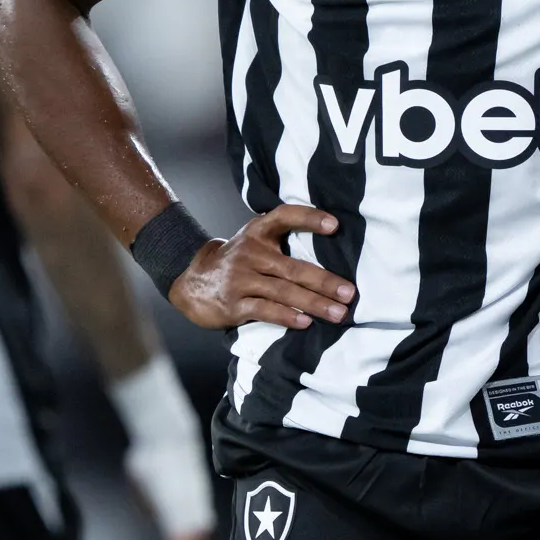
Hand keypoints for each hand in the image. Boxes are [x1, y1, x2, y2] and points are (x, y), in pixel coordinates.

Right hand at [171, 204, 353, 331]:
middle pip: (293, 268)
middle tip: (349, 293)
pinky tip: (305, 322)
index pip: (284, 217)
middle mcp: (250, 253)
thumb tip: (331, 247)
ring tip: (338, 313)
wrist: (190, 279)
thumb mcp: (253, 240)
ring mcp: (240, 279)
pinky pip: (264, 310)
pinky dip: (286, 316)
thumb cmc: (236, 261)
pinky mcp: (233, 304)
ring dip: (314, 304)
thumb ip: (281, 240)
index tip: (335, 225)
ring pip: (283, 292)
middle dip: (324, 282)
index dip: (309, 218)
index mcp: (257, 232)